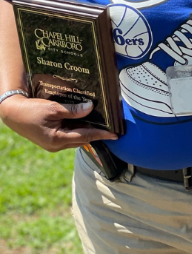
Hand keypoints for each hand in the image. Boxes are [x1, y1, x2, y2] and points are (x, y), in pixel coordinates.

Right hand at [0, 96, 117, 152]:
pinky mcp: (51, 140)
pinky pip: (69, 136)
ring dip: (88, 131)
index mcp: (57, 140)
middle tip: (112, 127)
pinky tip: (85, 121)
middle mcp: (56, 146)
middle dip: (97, 133)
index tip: (115, 134)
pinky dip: (78, 129)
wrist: (13, 114)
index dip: (101, 134)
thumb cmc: (31, 110)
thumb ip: (73, 110)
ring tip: (103, 124)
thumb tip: (90, 108)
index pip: (85, 137)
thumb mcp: (53, 108)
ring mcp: (53, 145)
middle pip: (82, 139)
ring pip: (76, 138)